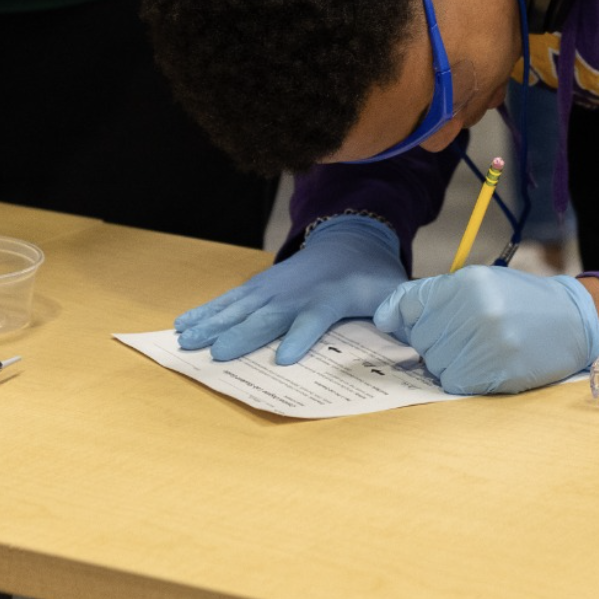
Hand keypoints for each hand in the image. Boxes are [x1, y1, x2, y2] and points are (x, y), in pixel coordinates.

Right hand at [175, 215, 407, 362]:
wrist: (350, 240)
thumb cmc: (372, 276)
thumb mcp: (393, 291)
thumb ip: (402, 310)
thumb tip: (415, 326)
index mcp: (330, 296)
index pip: (315, 318)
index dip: (301, 336)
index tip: (286, 359)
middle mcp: (296, 292)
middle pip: (267, 316)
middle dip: (241, 335)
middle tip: (215, 354)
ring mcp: (273, 288)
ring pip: (239, 307)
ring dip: (212, 324)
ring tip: (187, 341)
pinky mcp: (258, 287)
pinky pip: (228, 301)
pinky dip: (205, 312)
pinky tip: (183, 325)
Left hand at [373, 267, 598, 394]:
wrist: (574, 321)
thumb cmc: (521, 301)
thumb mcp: (480, 281)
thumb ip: (433, 295)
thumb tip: (385, 320)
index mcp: (468, 283)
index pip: (410, 304)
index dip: (400, 316)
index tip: (392, 323)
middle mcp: (475, 312)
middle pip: (420, 337)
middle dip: (433, 339)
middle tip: (462, 333)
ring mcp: (486, 345)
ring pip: (434, 363)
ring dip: (447, 360)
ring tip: (477, 348)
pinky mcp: (496, 374)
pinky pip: (453, 383)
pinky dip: (461, 377)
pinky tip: (482, 364)